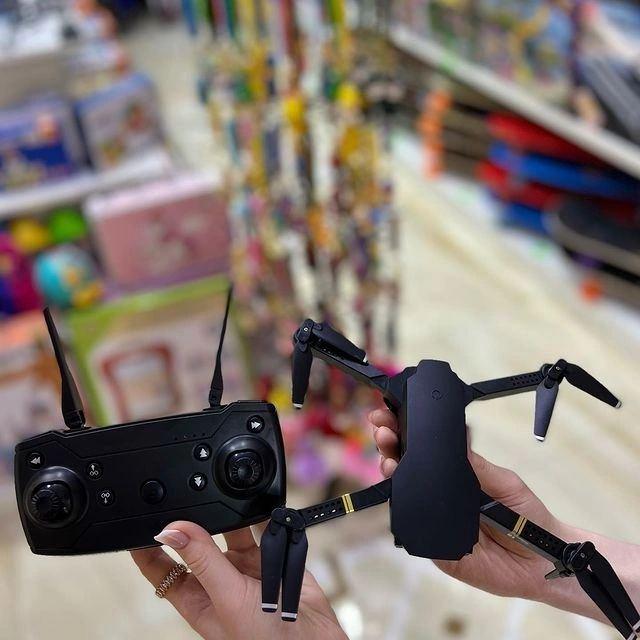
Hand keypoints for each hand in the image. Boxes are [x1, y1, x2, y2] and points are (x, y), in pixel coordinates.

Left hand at [132, 522, 346, 639]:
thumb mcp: (227, 599)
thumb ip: (203, 561)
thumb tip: (172, 531)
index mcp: (197, 598)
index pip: (161, 568)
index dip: (148, 545)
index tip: (139, 520)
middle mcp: (219, 581)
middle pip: (196, 542)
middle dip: (194, 521)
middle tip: (188, 495)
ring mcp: (246, 569)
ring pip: (230, 531)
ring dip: (231, 518)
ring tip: (230, 506)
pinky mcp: (272, 557)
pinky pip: (263, 529)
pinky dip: (264, 519)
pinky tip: (262, 514)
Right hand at [369, 407, 563, 600]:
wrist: (542, 561)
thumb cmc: (528, 517)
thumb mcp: (505, 483)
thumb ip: (478, 466)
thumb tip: (453, 440)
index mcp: (456, 475)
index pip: (425, 451)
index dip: (406, 433)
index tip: (392, 416)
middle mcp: (440, 495)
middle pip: (405, 467)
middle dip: (389, 445)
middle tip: (384, 431)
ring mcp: (433, 519)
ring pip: (402, 495)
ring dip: (390, 472)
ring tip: (387, 457)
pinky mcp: (433, 547)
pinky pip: (412, 528)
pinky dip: (402, 509)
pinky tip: (397, 490)